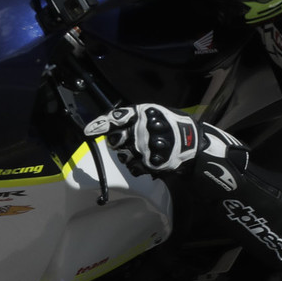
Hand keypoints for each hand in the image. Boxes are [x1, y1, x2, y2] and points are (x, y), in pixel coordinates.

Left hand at [84, 103, 204, 175]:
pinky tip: (147, 160)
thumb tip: (108, 121)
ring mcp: (146, 147)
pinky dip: (137, 166)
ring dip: (128, 155)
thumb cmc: (170, 125)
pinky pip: (134, 168)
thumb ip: (131, 116)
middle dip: (115, 143)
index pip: (116, 119)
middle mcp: (142, 130)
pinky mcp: (151, 162)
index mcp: (142, 113)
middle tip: (126, 142)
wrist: (192, 142)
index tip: (89, 130)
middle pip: (114, 141)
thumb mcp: (153, 112)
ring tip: (142, 151)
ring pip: (123, 156)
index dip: (101, 125)